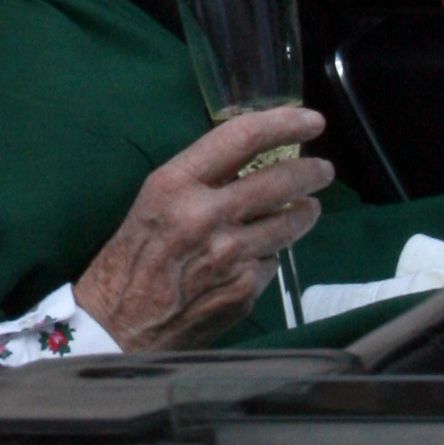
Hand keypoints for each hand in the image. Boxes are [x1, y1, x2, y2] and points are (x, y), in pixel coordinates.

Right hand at [72, 106, 331, 350]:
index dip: (283, 124)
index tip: (309, 120)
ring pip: (289, 223)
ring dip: (304, 211)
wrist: (119, 324)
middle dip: (311, 172)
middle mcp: (207, 215)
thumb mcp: (153, 201)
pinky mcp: (245, 290)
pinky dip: (271, 253)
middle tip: (324, 169)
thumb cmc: (130, 256)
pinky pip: (272, 261)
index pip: (240, 138)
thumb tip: (246, 165)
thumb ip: (198, 181)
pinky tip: (260, 253)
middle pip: (279, 181)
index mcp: (175, 185)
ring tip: (308, 207)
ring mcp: (231, 255)